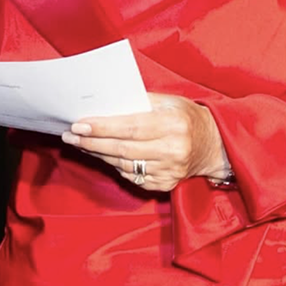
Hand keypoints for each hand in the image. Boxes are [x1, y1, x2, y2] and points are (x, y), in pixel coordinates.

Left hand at [62, 93, 232, 193]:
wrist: (216, 145)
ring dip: (98, 154)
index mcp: (174, 125)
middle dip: (91, 143)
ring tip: (80, 144)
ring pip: (124, 165)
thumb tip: (102, 104)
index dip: (101, 128)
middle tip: (70, 136)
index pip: (130, 128)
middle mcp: (174, 150)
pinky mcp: (167, 184)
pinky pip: (132, 176)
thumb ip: (138, 102)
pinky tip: (101, 156)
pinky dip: (114, 166)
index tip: (78, 125)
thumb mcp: (169, 101)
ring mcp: (171, 170)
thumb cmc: (187, 117)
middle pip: (123, 149)